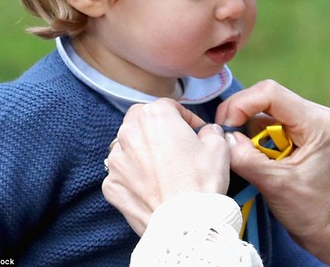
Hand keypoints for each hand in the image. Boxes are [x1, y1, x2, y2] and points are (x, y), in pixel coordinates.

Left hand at [102, 99, 230, 235]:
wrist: (185, 223)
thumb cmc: (201, 180)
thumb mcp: (219, 145)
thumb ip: (211, 130)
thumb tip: (207, 132)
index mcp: (155, 115)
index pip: (170, 106)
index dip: (186, 118)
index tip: (197, 132)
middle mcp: (129, 132)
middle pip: (141, 120)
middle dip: (157, 128)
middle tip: (175, 145)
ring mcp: (116, 160)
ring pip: (127, 146)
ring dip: (142, 151)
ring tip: (162, 168)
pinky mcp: (110, 185)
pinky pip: (122, 173)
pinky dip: (133, 177)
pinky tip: (151, 187)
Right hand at [217, 80, 329, 266]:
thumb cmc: (312, 210)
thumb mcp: (275, 185)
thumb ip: (247, 158)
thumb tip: (224, 138)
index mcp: (315, 121)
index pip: (270, 94)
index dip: (241, 105)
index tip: (226, 128)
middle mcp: (313, 115)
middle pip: (264, 97)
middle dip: (240, 115)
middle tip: (225, 140)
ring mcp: (305, 123)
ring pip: (262, 110)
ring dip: (245, 129)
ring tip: (239, 154)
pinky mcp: (296, 133)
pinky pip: (265, 124)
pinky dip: (251, 137)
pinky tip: (249, 156)